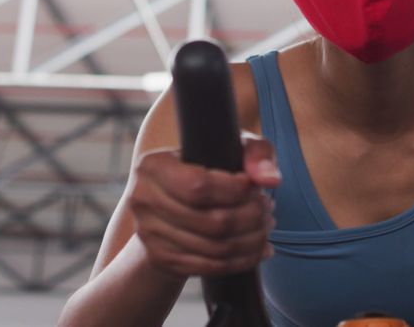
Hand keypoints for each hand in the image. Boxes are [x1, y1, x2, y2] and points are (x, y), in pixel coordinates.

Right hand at [129, 133, 280, 277]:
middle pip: (210, 221)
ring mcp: (149, 233)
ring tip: (266, 226)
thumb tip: (270, 179)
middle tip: (268, 210)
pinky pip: (208, 267)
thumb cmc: (207, 166)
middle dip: (251, 218)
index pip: (198, 186)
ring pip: (213, 247)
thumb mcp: (231, 147)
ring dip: (251, 240)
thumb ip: (255, 153)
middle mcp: (143, 199)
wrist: (173, 200)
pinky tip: (259, 249)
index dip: (235, 191)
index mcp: (153, 166)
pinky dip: (242, 260)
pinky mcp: (160, 258)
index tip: (254, 187)